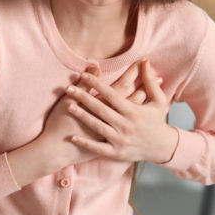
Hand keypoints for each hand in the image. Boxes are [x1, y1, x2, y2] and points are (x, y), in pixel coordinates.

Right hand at [7, 61, 153, 186]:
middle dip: (145, 88)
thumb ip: (84, 84)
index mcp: (101, 106)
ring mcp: (112, 134)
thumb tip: (95, 66)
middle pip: (131, 100)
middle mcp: (110, 120)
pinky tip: (144, 119)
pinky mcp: (111, 145)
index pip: (120, 86)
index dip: (131, 75)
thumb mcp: (70, 100)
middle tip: (158, 78)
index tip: (142, 64)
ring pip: (132, 116)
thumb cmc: (60, 123)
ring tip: (158, 95)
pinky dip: (136, 124)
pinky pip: (129, 130)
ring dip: (143, 104)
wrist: (56, 151)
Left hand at [65, 59, 178, 163]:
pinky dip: (85, 143)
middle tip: (69, 88)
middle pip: (101, 108)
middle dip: (84, 97)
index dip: (97, 83)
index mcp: (133, 111)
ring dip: (82, 116)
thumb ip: (150, 81)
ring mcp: (120, 140)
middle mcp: (125, 125)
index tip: (84, 74)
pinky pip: (98, 148)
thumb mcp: (158, 100)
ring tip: (68, 105)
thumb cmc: (158, 122)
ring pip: (97, 126)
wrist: (164, 149)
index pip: (111, 93)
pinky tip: (72, 137)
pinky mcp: (117, 153)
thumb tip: (145, 62)